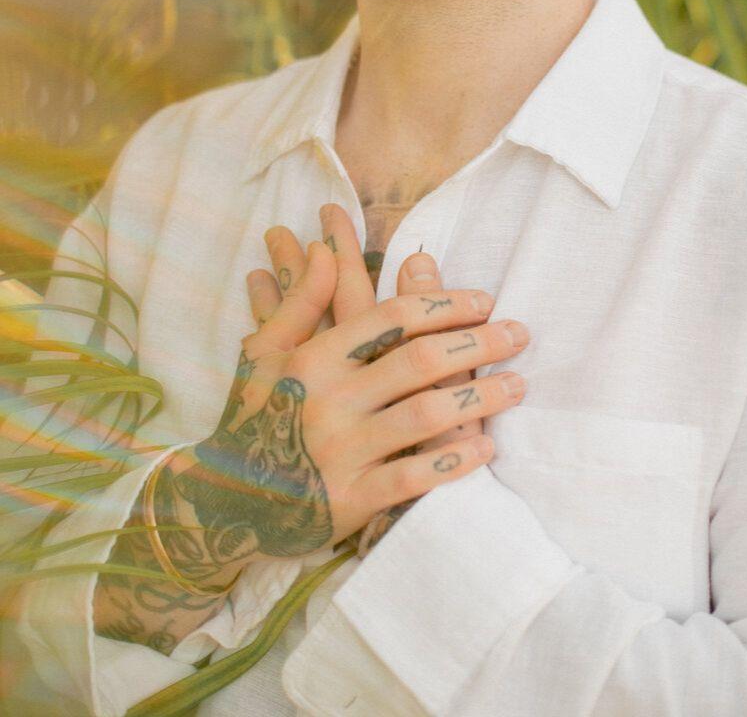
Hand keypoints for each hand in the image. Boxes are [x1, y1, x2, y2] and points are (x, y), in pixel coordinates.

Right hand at [249, 210, 494, 555]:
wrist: (222, 501)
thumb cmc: (253, 415)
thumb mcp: (265, 351)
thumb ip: (300, 300)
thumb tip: (322, 250)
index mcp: (313, 358)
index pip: (391, 317)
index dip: (443, 305)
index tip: (484, 302)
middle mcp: (329, 399)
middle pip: (418, 360)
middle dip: (477, 343)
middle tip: (519, 334)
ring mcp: (341, 451)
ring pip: (425, 415)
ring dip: (480, 398)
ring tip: (518, 385)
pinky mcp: (351, 499)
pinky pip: (414, 477)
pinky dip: (454, 461)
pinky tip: (487, 447)